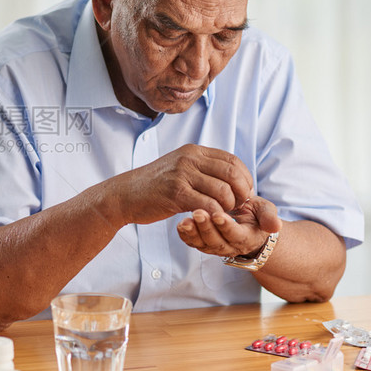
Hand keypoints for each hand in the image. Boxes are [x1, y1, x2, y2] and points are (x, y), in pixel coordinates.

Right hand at [117, 144, 253, 224]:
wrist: (125, 194)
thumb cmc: (155, 186)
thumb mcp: (180, 168)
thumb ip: (202, 169)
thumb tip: (230, 178)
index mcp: (194, 151)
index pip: (233, 161)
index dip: (244, 179)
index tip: (242, 195)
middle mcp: (189, 158)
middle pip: (232, 174)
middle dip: (241, 193)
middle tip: (236, 207)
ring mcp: (182, 174)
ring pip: (223, 191)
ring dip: (228, 207)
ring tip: (222, 214)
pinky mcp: (175, 193)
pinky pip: (207, 204)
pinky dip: (214, 214)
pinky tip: (210, 219)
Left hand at [176, 196, 281, 257]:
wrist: (245, 223)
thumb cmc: (255, 214)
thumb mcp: (265, 211)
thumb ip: (269, 217)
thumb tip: (276, 226)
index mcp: (246, 238)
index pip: (235, 234)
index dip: (226, 226)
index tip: (218, 214)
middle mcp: (229, 246)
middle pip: (215, 240)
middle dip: (206, 227)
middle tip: (198, 212)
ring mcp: (214, 246)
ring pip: (202, 243)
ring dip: (193, 232)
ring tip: (186, 219)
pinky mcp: (202, 243)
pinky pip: (192, 243)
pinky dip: (185, 236)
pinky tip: (180, 224)